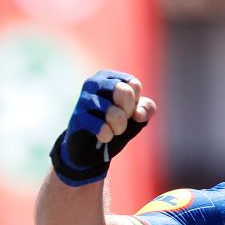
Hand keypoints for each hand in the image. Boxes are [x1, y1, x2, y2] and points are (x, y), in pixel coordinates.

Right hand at [50, 70, 156, 186]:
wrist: (92, 147)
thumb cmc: (115, 123)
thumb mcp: (136, 114)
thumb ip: (146, 108)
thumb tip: (138, 114)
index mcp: (108, 77)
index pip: (133, 84)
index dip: (135, 103)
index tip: (127, 110)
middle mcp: (94, 83)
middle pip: (124, 92)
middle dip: (128, 112)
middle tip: (122, 120)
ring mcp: (84, 100)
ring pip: (114, 113)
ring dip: (119, 127)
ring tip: (113, 130)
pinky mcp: (78, 118)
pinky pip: (101, 127)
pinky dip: (108, 135)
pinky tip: (104, 137)